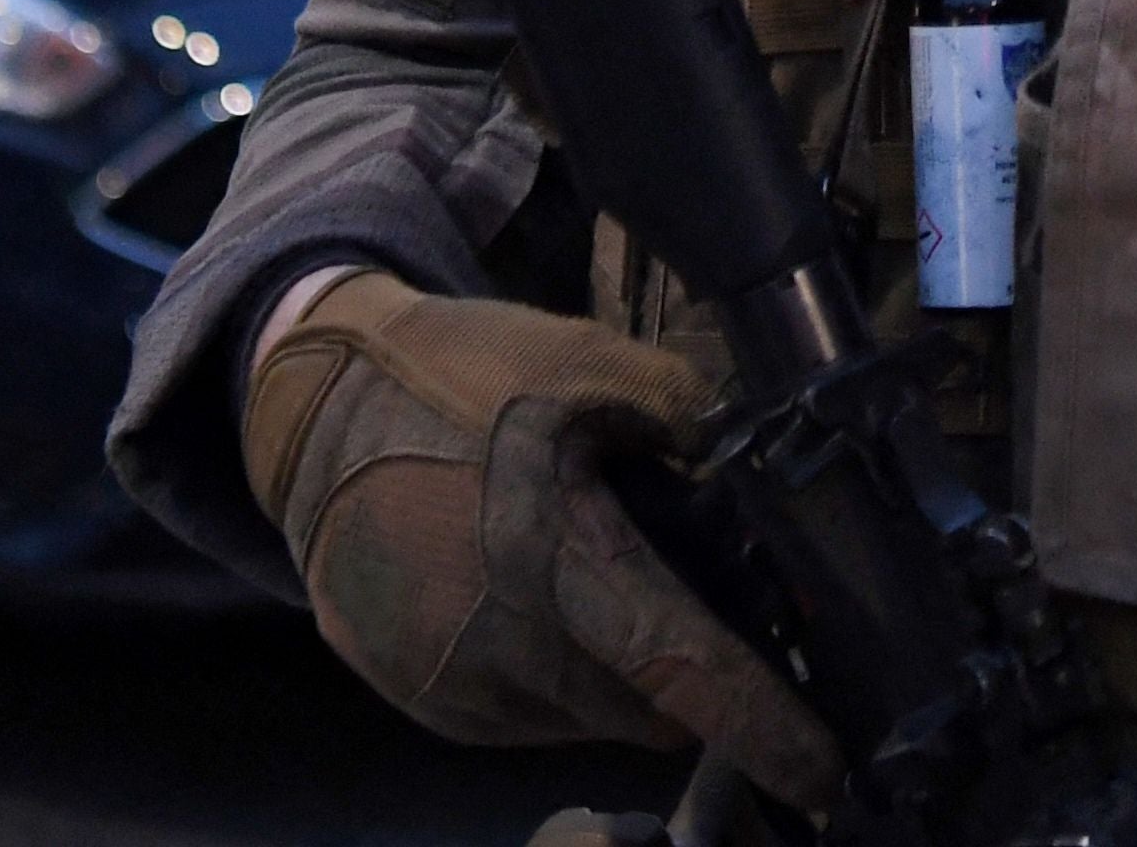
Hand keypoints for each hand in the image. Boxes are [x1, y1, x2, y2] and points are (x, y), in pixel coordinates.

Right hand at [244, 273, 839, 810]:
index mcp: (554, 563)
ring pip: (585, 719)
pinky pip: (523, 715)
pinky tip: (536, 599)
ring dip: (617, 675)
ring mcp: (452, 691)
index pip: (681, 670)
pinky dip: (553, 675)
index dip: (762, 728)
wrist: (312, 410)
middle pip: (644, 710)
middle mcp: (502, 652)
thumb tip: (761, 473)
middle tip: (698, 603)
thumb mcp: (586, 362)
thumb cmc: (456, 380)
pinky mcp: (417, 702)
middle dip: (689, 678)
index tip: (824, 774)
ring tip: (599, 580)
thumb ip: (688, 417)